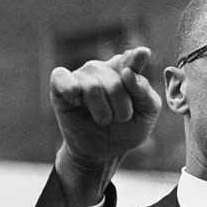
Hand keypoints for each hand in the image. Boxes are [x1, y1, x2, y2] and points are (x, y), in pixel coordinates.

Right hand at [50, 47, 161, 203]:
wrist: (102, 152)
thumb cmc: (126, 129)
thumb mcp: (147, 114)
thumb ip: (144, 91)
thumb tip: (128, 72)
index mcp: (125, 70)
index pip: (131, 60)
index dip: (136, 59)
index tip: (143, 53)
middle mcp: (103, 68)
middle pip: (116, 84)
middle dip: (121, 110)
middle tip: (119, 119)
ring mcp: (82, 75)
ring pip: (93, 88)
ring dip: (102, 113)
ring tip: (103, 119)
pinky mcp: (60, 85)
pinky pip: (62, 78)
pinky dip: (70, 91)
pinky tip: (76, 102)